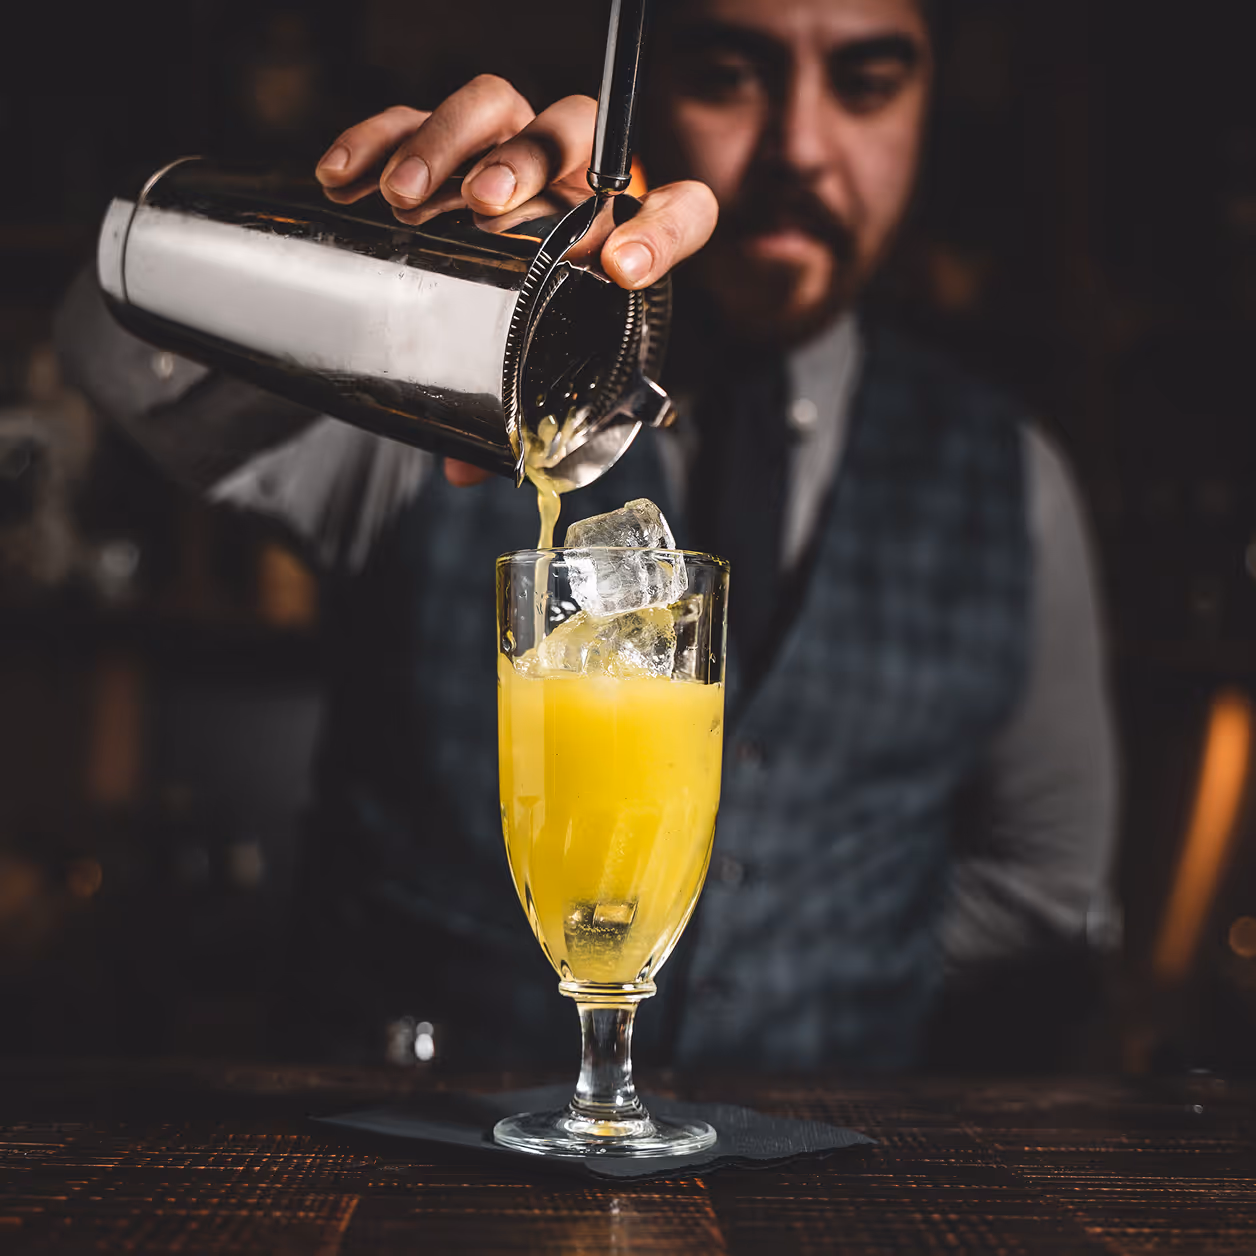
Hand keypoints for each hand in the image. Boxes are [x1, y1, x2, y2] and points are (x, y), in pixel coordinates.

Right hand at [314, 77, 717, 486]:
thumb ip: (516, 415)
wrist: (499, 286)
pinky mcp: (444, 141)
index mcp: (624, 233)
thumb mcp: (536, 368)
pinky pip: (409, 117)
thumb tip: (464, 469)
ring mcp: (508, 148)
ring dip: (445, 142)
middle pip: (570, 129)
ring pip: (491, 107)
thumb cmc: (534, 323)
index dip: (662, 232)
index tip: (620, 267)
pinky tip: (342, 177)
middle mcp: (574, 179)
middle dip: (526, 160)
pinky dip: (375, 140)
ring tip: (404, 196)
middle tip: (484, 202)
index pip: (678, 211)